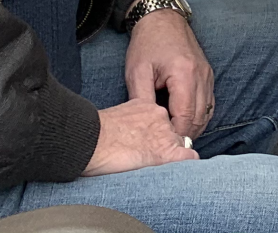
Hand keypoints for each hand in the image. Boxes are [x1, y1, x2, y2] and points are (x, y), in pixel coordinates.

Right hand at [84, 97, 198, 175]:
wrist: (90, 140)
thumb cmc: (93, 134)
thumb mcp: (116, 118)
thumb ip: (130, 122)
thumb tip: (129, 135)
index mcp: (148, 106)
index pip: (163, 121)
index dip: (159, 136)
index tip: (149, 145)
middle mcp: (161, 116)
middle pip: (174, 133)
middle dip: (166, 145)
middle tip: (149, 158)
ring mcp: (165, 134)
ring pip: (181, 145)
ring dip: (172, 156)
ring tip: (154, 166)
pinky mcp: (165, 152)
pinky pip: (187, 157)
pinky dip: (186, 164)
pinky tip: (181, 170)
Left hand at [125, 8, 214, 140]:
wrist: (162, 19)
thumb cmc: (147, 44)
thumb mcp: (137, 72)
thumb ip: (142, 101)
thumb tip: (147, 127)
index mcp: (184, 74)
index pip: (185, 116)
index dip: (175, 135)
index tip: (163, 148)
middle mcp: (201, 76)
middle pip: (199, 117)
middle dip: (185, 135)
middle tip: (168, 149)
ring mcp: (208, 75)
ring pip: (207, 112)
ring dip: (193, 127)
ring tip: (175, 139)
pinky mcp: (208, 74)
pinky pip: (209, 102)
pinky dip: (199, 115)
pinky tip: (185, 122)